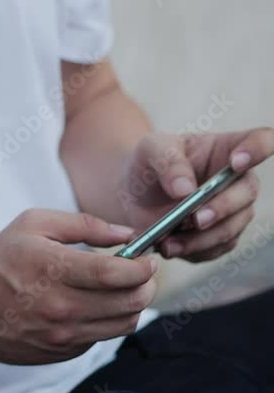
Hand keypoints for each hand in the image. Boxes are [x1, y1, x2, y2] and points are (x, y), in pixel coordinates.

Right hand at [0, 209, 158, 364]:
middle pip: (131, 302)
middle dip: (147, 284)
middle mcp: (60, 306)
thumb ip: (83, 224)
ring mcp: (62, 334)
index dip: (143, 266)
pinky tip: (96, 304)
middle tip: (142, 272)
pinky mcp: (62, 350)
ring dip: (134, 304)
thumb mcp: (32, 225)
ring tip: (124, 288)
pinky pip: (102, 337)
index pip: (117, 274)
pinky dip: (109, 320)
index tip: (147, 258)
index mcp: (53, 270)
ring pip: (124, 323)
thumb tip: (125, 233)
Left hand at [117, 129, 273, 261]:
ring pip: (232, 228)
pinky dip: (193, 251)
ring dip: (202, 238)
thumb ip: (168, 162)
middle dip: (222, 208)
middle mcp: (237, 181)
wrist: (131, 195)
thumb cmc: (148, 163)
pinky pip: (215, 249)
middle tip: (195, 218)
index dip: (257, 150)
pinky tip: (169, 247)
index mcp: (227, 148)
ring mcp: (232, 211)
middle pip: (248, 192)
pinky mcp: (218, 237)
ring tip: (169, 242)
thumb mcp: (151, 150)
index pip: (261, 141)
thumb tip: (186, 190)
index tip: (235, 162)